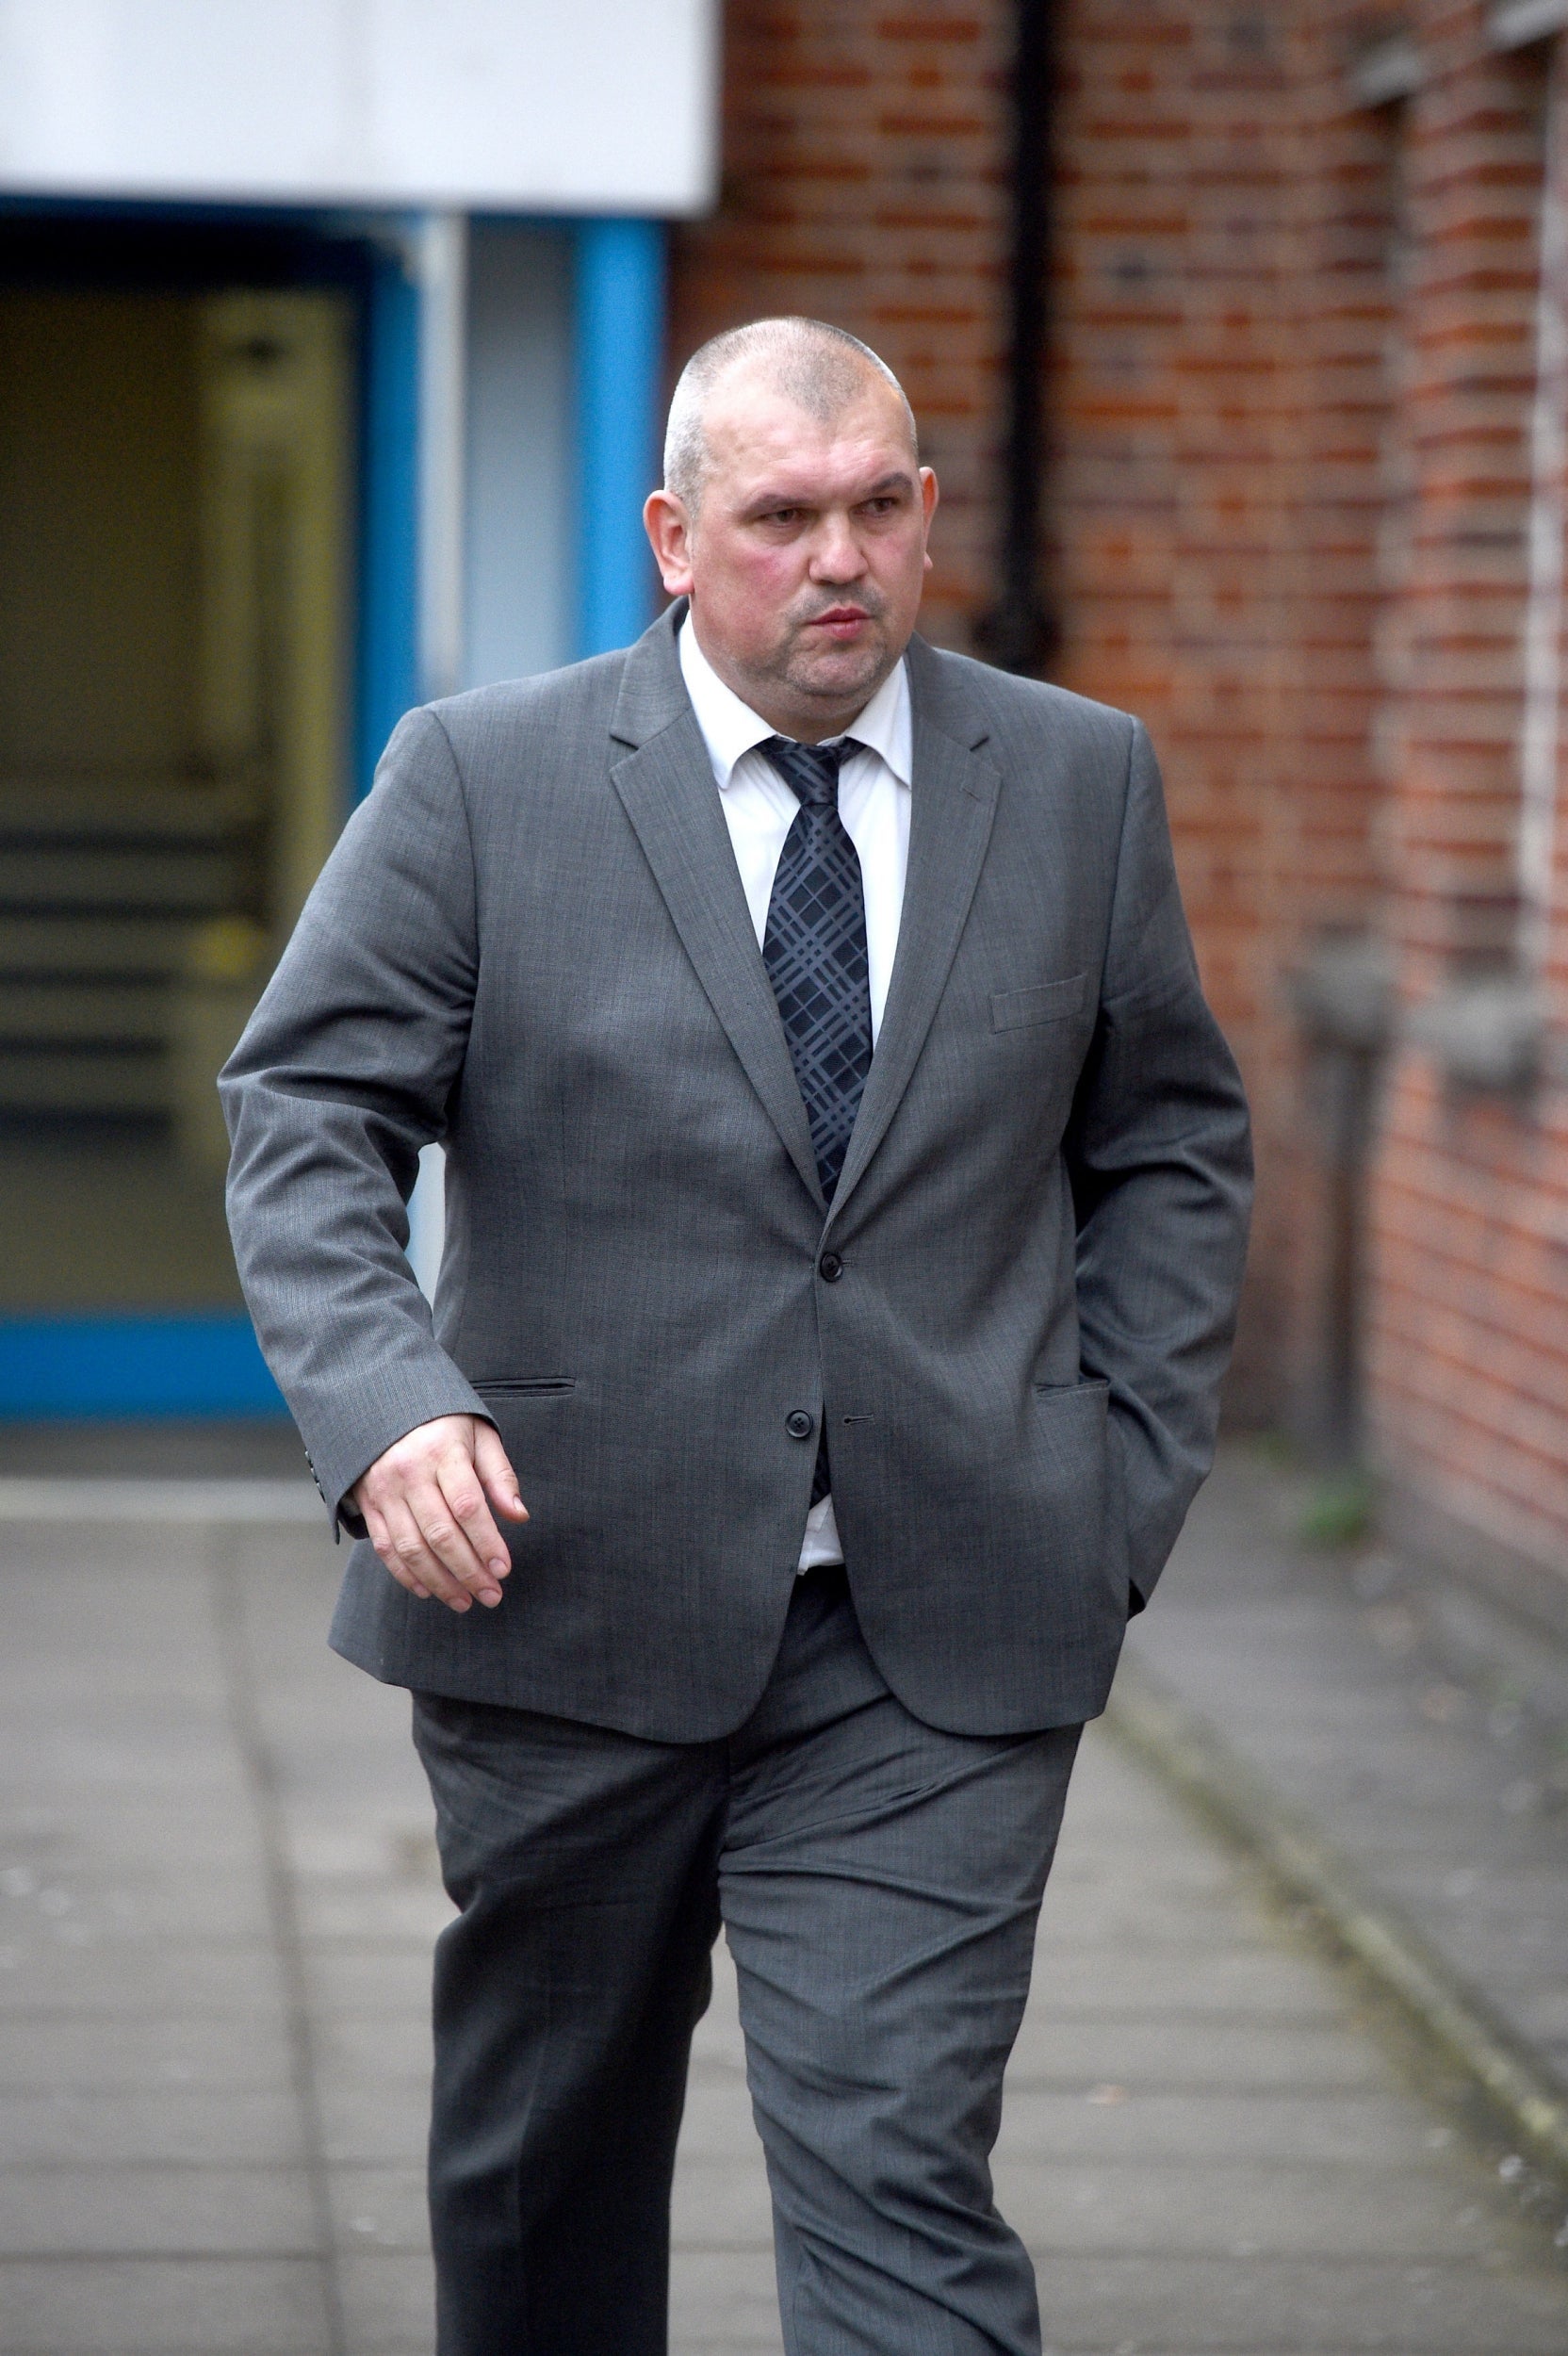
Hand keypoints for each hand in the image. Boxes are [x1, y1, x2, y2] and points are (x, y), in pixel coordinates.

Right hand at [353, 1415, 527, 1612]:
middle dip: (468, 1571)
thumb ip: (499, 1475)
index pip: (467, 1505)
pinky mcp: (368, 1504)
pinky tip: (428, 1591)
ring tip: (464, 1601)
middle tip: (491, 1595)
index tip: (504, 1568)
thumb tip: (519, 1515)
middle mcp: (409, 1473)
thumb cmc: (442, 1423)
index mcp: (442, 1452)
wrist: (382, 1405)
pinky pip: (385, 1547)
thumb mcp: (478, 1434)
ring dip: (439, 1582)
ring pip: (411, 1547)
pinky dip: (405, 1575)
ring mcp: (385, 1490)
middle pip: (440, 1533)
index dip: (487, 1542)